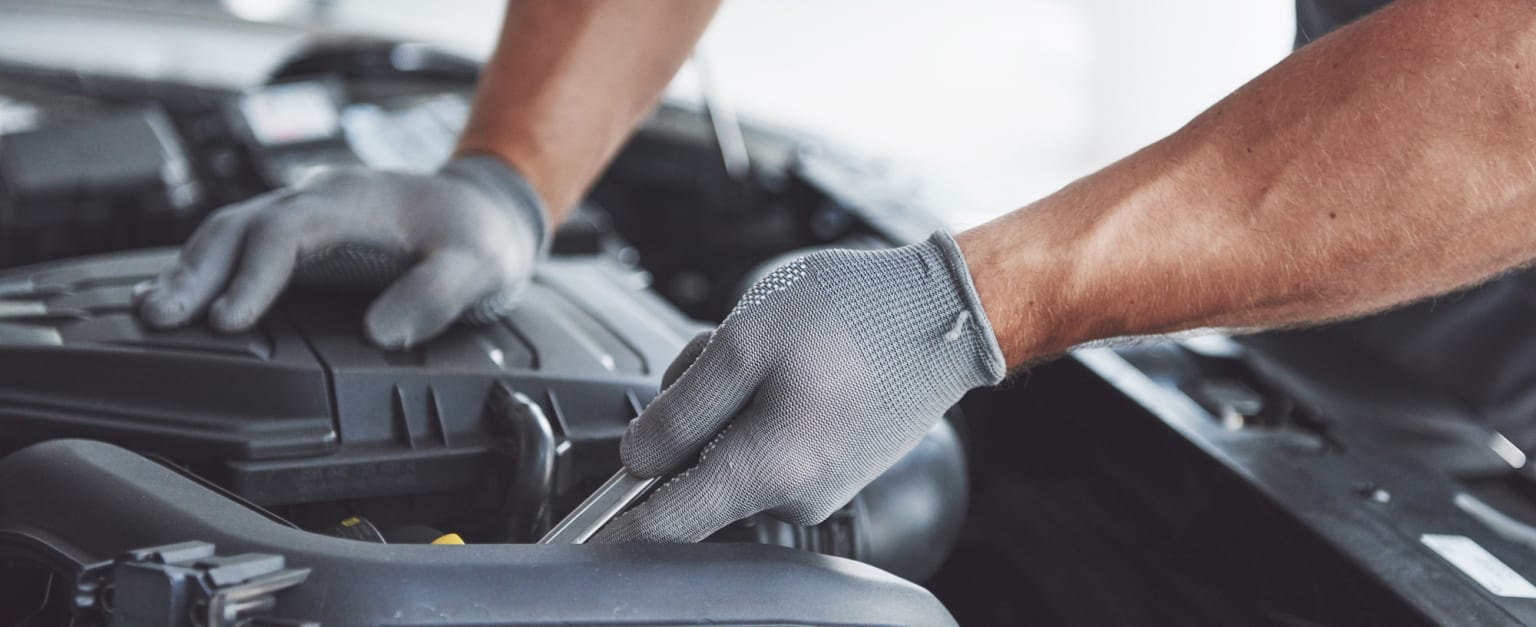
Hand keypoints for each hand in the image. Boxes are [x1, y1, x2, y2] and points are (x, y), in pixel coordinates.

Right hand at [136, 156, 546, 347]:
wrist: (488, 207)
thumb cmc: (480, 238)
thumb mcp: (478, 268)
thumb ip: (434, 297)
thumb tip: (380, 335)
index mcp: (356, 204)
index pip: (287, 232)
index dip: (253, 276)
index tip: (228, 320)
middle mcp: (319, 199)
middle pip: (240, 226)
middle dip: (196, 272)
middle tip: (159, 317)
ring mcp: (306, 213)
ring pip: (231, 230)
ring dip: (191, 270)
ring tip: (152, 313)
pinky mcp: (303, 231)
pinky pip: (243, 242)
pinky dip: (207, 267)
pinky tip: (180, 297)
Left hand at [593, 232, 1005, 542]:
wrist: (946, 312)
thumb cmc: (855, 318)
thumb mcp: (742, 344)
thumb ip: (678, 411)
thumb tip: (636, 458)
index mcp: (764, 474)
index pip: (664, 528)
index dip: (612, 529)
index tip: (575, 536)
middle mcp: (793, 498)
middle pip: (695, 476)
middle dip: (689, 416)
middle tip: (724, 351)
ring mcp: (819, 486)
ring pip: (731, 452)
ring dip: (729, 401)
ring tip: (776, 349)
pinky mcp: (836, 466)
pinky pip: (770, 444)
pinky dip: (765, 404)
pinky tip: (798, 363)